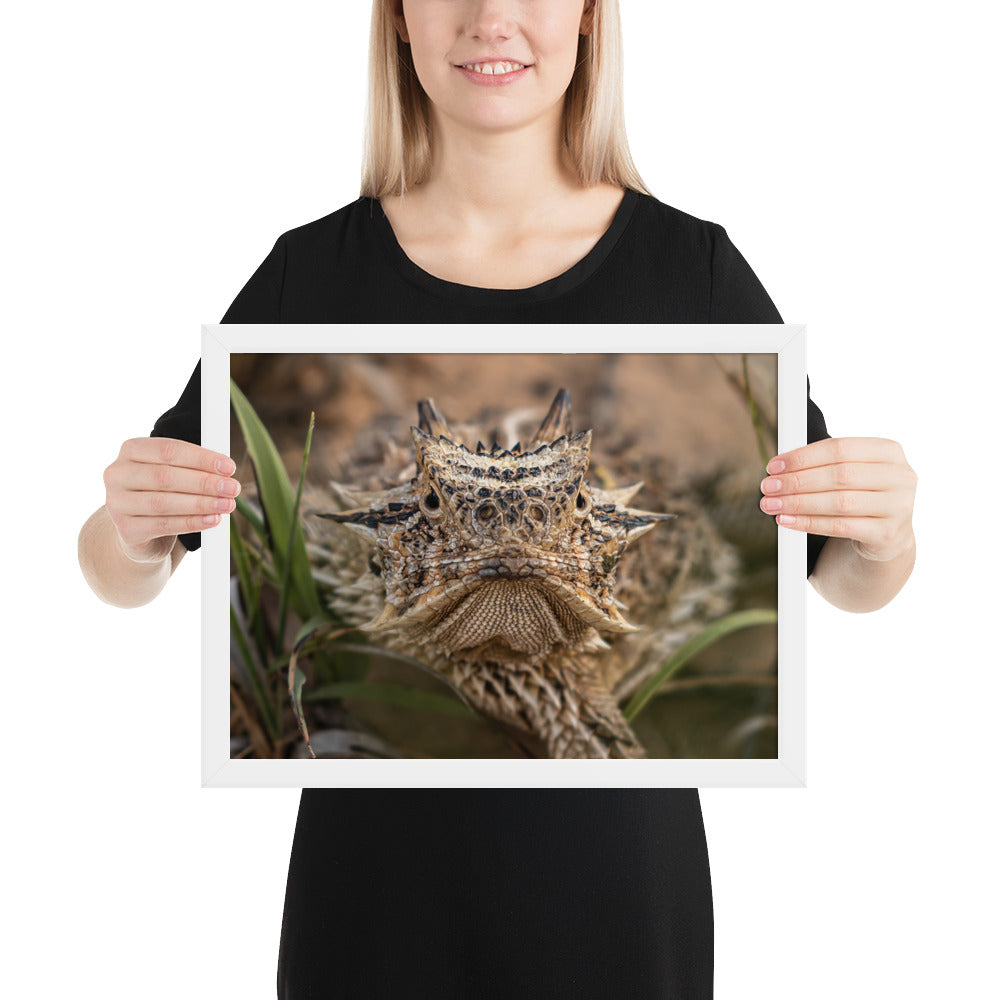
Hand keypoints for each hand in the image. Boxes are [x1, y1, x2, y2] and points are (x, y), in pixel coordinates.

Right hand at [104, 437, 240, 561]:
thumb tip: (226, 470)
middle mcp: (118, 474)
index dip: (201, 458)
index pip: (168, 450)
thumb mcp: (174, 473)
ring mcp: (117, 503)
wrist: (140, 531)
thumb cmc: (162, 493)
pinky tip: (213, 520)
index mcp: (131, 450)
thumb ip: (194, 467)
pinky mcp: (126, 529)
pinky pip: (164, 525)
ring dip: (202, 503)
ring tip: (227, 505)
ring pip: (164, 502)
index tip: (228, 467)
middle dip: (205, 482)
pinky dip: (193, 522)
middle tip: (232, 488)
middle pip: (166, 476)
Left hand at [759, 437, 916, 561]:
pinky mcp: (888, 533)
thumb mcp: (851, 472)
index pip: (840, 448)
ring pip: (839, 502)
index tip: (773, 466)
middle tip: (767, 487)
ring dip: (798, 503)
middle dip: (796, 481)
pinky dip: (808, 523)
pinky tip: (786, 521)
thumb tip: (779, 467)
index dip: (803, 456)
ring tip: (771, 504)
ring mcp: (899, 506)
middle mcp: (900, 476)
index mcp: (889, 451)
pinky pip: (841, 527)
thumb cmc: (861, 495)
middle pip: (839, 475)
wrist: (887, 535)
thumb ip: (823, 464)